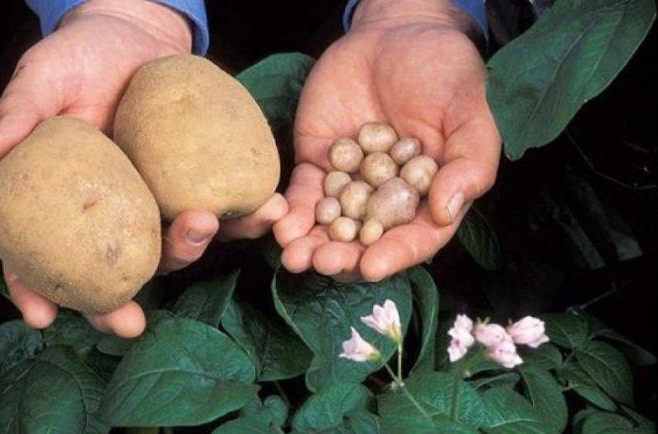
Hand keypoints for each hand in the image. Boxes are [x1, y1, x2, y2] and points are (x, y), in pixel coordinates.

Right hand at [0, 0, 286, 336]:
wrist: (137, 41)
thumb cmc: (80, 60)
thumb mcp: (45, 79)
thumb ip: (22, 110)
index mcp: (65, 203)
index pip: (40, 254)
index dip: (37, 289)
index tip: (44, 319)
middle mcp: (115, 215)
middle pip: (117, 268)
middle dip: (124, 297)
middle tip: (134, 315)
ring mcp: (160, 203)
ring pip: (175, 244)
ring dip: (194, 247)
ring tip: (208, 223)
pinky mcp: (200, 182)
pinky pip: (226, 207)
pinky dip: (249, 213)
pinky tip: (268, 207)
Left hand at [274, 0, 499, 281]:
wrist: (397, 33)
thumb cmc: (445, 72)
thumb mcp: (470, 111)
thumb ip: (470, 161)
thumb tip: (446, 211)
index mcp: (430, 196)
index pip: (415, 236)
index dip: (395, 254)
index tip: (372, 267)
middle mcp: (390, 199)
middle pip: (367, 240)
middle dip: (344, 256)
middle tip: (321, 263)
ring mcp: (353, 184)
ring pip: (331, 225)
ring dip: (311, 245)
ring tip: (294, 256)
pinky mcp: (320, 164)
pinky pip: (304, 194)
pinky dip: (293, 212)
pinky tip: (281, 226)